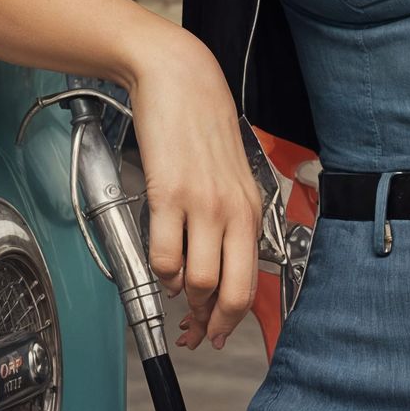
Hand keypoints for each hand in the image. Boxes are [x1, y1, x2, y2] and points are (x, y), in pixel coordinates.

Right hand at [127, 36, 263, 352]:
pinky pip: (163, 255)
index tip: (214, 332)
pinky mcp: (169, 194)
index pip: (250, 283)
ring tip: (172, 287)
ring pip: (196, 280)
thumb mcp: (231, 176)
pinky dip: (158, 270)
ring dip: (180, 295)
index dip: (230, 319)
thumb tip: (217, 265)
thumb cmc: (202, 123)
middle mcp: (233, 211)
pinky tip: (159, 260)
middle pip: (231, 292)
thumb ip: (229, 218)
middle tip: (192, 330)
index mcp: (251, 209)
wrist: (178, 78)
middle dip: (209, 321)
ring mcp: (203, 205)